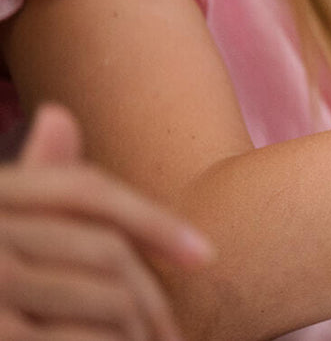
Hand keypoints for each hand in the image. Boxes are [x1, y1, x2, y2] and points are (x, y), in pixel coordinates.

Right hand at [0, 104, 212, 340]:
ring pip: (103, 294)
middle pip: (105, 250)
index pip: (87, 193)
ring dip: (140, 327)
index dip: (153, 220)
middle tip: (178, 333)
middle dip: (152, 296)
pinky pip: (74, 336)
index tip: (205, 253)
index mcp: (0, 193)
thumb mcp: (0, 214)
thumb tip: (59, 117)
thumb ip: (31, 180)